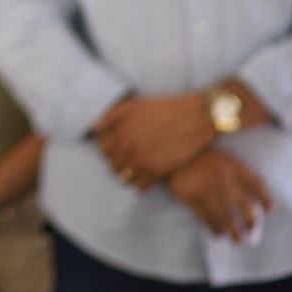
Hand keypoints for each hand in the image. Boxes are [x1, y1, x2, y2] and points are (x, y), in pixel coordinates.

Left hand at [94, 93, 212, 187]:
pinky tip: (147, 180)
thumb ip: (112, 117)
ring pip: (124, 176)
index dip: (109, 152)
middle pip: (113, 164)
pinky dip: (141, 185)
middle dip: (118, 164)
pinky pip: (140, 186)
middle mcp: (128, 143)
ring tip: (136, 172)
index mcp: (120, 128)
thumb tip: (94, 128)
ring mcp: (142, 157)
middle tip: (127, 164)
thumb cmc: (165, 108)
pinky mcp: (157, 169)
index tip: (117, 153)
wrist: (196, 116)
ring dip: (128, 176)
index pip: (104, 148)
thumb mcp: (134, 105)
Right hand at [165, 148, 272, 242]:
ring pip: (226, 215)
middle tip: (254, 235)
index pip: (256, 183)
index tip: (270, 211)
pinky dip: (214, 228)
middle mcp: (222, 177)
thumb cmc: (195, 153)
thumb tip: (252, 196)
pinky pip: (206, 216)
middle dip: (251, 222)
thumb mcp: (218, 155)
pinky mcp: (190, 196)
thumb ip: (234, 170)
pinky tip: (219, 234)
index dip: (266, 199)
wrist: (166, 149)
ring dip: (234, 231)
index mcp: (231, 164)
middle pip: (245, 204)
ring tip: (238, 241)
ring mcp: (206, 187)